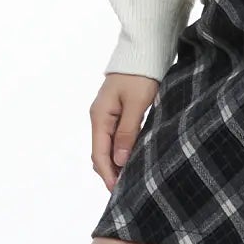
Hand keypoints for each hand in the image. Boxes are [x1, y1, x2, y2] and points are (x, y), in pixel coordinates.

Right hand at [91, 72, 159, 190]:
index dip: (108, 175)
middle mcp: (99, 117)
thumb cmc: (141, 75)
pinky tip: (131, 160)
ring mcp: (107, 115)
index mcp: (100, 116)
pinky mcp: (117, 112)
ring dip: (115, 164)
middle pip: (100, 153)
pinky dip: (120, 152)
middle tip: (125, 192)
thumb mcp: (137, 104)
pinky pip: (114, 138)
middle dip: (110, 173)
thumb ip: (128, 132)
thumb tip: (119, 161)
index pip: (99, 154)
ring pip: (107, 147)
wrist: (144, 51)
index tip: (118, 192)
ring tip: (130, 180)